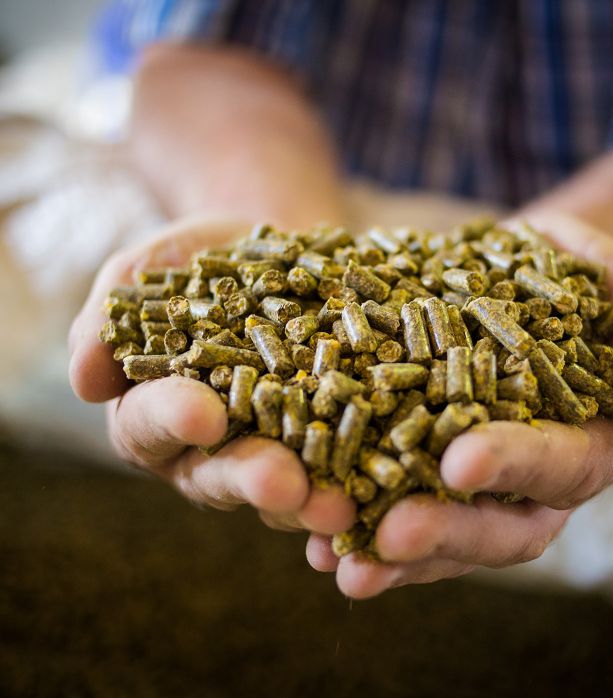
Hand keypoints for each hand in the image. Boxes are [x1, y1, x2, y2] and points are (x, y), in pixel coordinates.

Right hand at [69, 217, 355, 534]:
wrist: (281, 250)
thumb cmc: (204, 258)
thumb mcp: (152, 268)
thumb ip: (112, 315)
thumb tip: (84, 377)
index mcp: (156, 413)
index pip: (152, 424)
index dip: (175, 419)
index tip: (203, 413)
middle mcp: (212, 448)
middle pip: (223, 475)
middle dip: (252, 478)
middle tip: (281, 482)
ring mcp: (276, 450)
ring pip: (288, 489)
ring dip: (313, 501)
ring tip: (340, 505)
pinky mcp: (332, 442)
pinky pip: (346, 470)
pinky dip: (363, 481)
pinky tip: (385, 489)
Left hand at [306, 214, 612, 597]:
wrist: (508, 268)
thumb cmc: (568, 271)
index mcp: (591, 438)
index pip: (562, 462)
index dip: (516, 465)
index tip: (462, 462)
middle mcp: (535, 480)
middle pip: (500, 524)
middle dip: (446, 531)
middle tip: (387, 534)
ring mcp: (476, 485)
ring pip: (443, 532)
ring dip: (391, 552)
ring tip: (335, 559)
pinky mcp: (421, 470)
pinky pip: (392, 506)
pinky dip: (356, 524)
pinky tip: (310, 539)